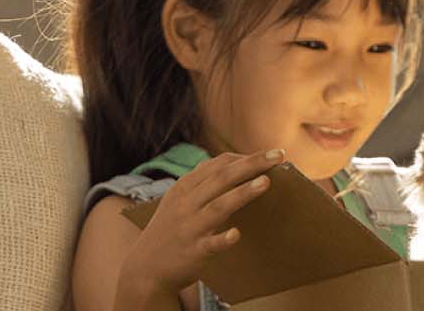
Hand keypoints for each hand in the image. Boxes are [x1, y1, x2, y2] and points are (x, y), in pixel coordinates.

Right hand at [120, 149, 283, 292]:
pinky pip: (211, 244)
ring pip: (218, 206)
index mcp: (184, 188)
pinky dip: (223, 238)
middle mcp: (186, 204)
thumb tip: (233, 164)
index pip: (217, 165)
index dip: (244, 158)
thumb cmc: (170, 231)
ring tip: (265, 182)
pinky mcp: (194, 252)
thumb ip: (202, 183)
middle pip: (221, 179)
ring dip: (242, 193)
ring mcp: (190, 228)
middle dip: (251, 164)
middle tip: (278, 155)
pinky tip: (237, 234)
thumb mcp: (178, 201)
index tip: (270, 153)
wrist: (145, 269)